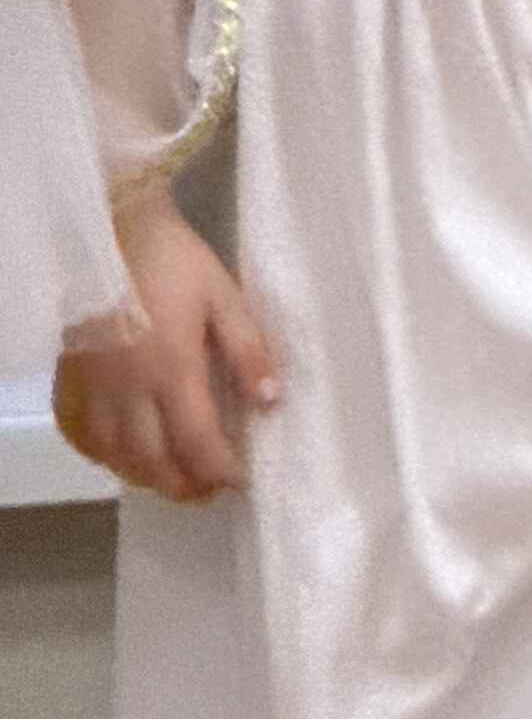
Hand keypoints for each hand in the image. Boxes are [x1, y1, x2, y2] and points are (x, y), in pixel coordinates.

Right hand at [54, 190, 278, 499]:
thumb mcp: (224, 297)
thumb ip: (249, 350)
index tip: (241, 481)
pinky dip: (106, 455)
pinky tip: (126, 456)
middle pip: (153, 460)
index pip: (197, 440)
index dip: (220, 470)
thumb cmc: (173, 260)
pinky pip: (83, 433)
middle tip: (211, 490)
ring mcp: (95, 385)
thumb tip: (271, 401)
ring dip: (147, 476)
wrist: (108, 228)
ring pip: (115, 454)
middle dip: (185, 484)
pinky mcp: (73, 376)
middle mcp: (129, 387)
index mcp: (171, 368)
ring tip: (176, 479)